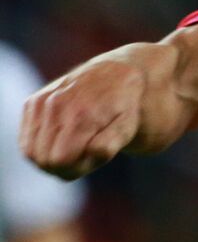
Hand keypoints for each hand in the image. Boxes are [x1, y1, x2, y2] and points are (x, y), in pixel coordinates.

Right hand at [20, 52, 150, 180]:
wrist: (114, 73)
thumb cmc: (123, 106)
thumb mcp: (128, 125)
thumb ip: (112, 142)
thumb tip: (93, 151)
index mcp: (81, 113)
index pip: (60, 161)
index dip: (76, 168)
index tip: (93, 157)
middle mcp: (57, 104)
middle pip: (43, 159)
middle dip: (64, 165)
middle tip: (85, 152)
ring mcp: (42, 101)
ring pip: (30, 152)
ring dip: (50, 157)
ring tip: (74, 145)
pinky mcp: (32, 102)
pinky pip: (26, 140)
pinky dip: (40, 146)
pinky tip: (61, 137)